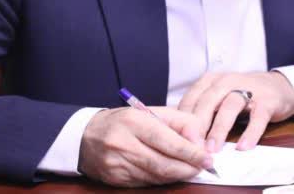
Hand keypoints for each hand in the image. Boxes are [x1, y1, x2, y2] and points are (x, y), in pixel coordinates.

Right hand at [77, 107, 212, 186]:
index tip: (208, 158)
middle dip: (188, 168)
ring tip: (189, 170)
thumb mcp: (150, 112)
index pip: (168, 141)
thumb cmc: (123, 122)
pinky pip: (146, 182)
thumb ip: (178, 122)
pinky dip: (162, 180)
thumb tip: (200, 140)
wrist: (85, 136)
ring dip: (177, 175)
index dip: (191, 153)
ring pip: (156, 176)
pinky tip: (170, 174)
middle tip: (203, 168)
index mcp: (134, 121)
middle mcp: (123, 143)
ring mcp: (117, 163)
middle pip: (164, 163)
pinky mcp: (115, 178)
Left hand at [178, 71, 293, 152]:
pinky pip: (258, 117)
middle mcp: (228, 81)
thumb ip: (200, 109)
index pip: (192, 97)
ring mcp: (249, 90)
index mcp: (212, 80)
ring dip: (219, 129)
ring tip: (212, 150)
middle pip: (208, 101)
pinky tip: (243, 147)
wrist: (278, 86)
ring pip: (230, 107)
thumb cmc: (242, 94)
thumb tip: (176, 130)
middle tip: (192, 146)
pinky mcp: (267, 101)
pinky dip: (250, 133)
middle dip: (198, 125)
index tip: (178, 139)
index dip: (183, 119)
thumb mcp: (218, 96)